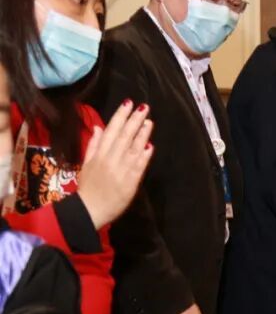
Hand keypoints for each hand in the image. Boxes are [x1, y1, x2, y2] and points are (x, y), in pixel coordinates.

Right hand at [78, 100, 153, 228]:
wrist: (90, 209)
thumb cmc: (88, 187)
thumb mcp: (87, 163)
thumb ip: (94, 145)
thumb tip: (99, 127)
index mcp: (99, 154)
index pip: (111, 130)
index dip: (120, 116)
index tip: (128, 103)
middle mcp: (111, 159)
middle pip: (124, 136)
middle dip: (134, 120)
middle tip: (144, 107)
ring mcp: (122, 170)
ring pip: (133, 148)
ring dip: (142, 134)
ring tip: (149, 121)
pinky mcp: (131, 181)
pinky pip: (139, 166)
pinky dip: (144, 155)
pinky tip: (150, 145)